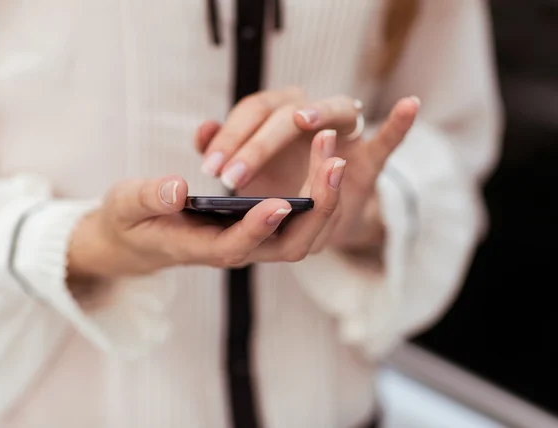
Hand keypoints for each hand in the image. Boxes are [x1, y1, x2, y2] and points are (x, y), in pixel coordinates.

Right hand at [67, 133, 345, 280]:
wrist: (140, 238)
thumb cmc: (131, 221)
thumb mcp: (128, 205)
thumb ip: (150, 198)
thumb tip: (176, 188)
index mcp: (201, 248)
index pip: (236, 245)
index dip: (258, 227)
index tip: (281, 200)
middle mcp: (235, 248)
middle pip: (287, 244)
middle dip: (314, 209)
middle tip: (332, 162)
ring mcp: (252, 239)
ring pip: (301, 232)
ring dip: (323, 198)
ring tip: (334, 153)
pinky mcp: (259, 225)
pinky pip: (298, 217)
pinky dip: (317, 192)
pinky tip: (324, 156)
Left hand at [195, 87, 418, 249]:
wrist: (311, 212)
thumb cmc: (275, 185)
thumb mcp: (245, 175)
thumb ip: (223, 150)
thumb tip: (202, 130)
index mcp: (278, 114)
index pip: (252, 112)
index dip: (230, 137)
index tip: (211, 167)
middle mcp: (312, 114)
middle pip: (287, 115)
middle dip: (259, 146)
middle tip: (232, 176)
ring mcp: (344, 132)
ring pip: (336, 115)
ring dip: (321, 118)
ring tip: (305, 122)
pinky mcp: (368, 157)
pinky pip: (387, 139)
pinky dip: (399, 123)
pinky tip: (410, 104)